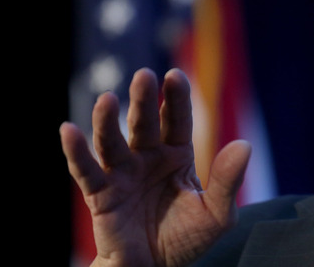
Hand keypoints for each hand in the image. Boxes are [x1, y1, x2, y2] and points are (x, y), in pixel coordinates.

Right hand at [60, 68, 250, 266]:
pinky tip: (68, 130)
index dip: (176, 98)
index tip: (175, 75)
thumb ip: (227, 180)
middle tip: (144, 75)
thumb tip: (245, 145)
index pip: (178, 120)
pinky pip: (87, 171)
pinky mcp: (101, 194)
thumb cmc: (187, 238)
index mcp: (177, 154)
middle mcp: (148, 157)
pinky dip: (76, 152)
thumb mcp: (216, 213)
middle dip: (144, 100)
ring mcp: (123, 173)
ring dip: (107, 121)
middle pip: (145, 123)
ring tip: (107, 100)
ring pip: (113, 142)